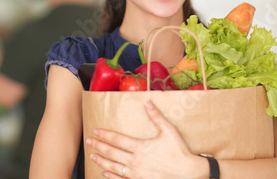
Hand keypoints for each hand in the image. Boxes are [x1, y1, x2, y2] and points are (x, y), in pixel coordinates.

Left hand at [86, 101, 207, 178]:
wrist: (188, 174)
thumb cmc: (179, 152)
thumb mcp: (169, 131)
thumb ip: (156, 117)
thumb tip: (148, 103)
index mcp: (140, 147)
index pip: (117, 139)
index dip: (105, 135)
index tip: (95, 131)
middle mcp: (135, 161)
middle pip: (111, 152)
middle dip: (98, 146)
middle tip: (88, 142)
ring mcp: (136, 174)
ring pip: (113, 167)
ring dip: (102, 161)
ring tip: (92, 156)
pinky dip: (111, 176)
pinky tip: (105, 173)